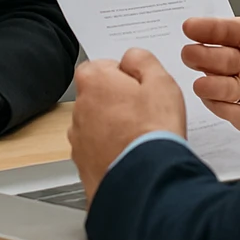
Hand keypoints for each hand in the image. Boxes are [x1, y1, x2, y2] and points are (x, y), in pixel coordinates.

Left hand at [68, 49, 185, 204]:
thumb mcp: (160, 81)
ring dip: (115, 128)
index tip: (141, 87)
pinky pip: (99, 151)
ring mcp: (79, 139)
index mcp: (94, 81)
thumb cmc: (153, 132)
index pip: (104, 65)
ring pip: (98, 125)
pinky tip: (133, 155)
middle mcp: (79, 109)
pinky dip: (113, 151)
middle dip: (119, 101)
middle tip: (146, 113)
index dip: (126, 75)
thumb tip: (131, 58)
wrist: (145, 182)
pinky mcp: (83, 165)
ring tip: (141, 138)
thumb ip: (142, 59)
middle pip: (100, 96)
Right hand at [181, 0, 239, 143]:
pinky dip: (216, 101)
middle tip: (224, 57)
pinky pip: (219, 109)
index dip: (204, 27)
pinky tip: (228, 95)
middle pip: (208, 55)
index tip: (190, 26)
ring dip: (212, 79)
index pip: (220, 29)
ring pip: (209, 81)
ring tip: (231, 78)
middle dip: (205, 54)